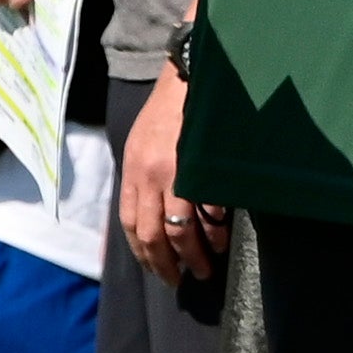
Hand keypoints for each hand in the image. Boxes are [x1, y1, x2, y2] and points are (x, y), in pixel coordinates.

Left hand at [120, 65, 227, 283]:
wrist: (189, 72)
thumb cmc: (168, 108)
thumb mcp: (141, 142)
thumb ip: (142, 177)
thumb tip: (149, 216)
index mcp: (133, 169)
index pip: (131, 224)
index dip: (143, 254)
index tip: (157, 270)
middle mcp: (149, 174)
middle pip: (153, 235)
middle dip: (167, 265)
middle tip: (183, 279)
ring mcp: (176, 170)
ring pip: (181, 229)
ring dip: (194, 254)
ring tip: (206, 266)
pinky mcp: (202, 164)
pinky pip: (208, 207)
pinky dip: (215, 228)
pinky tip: (221, 236)